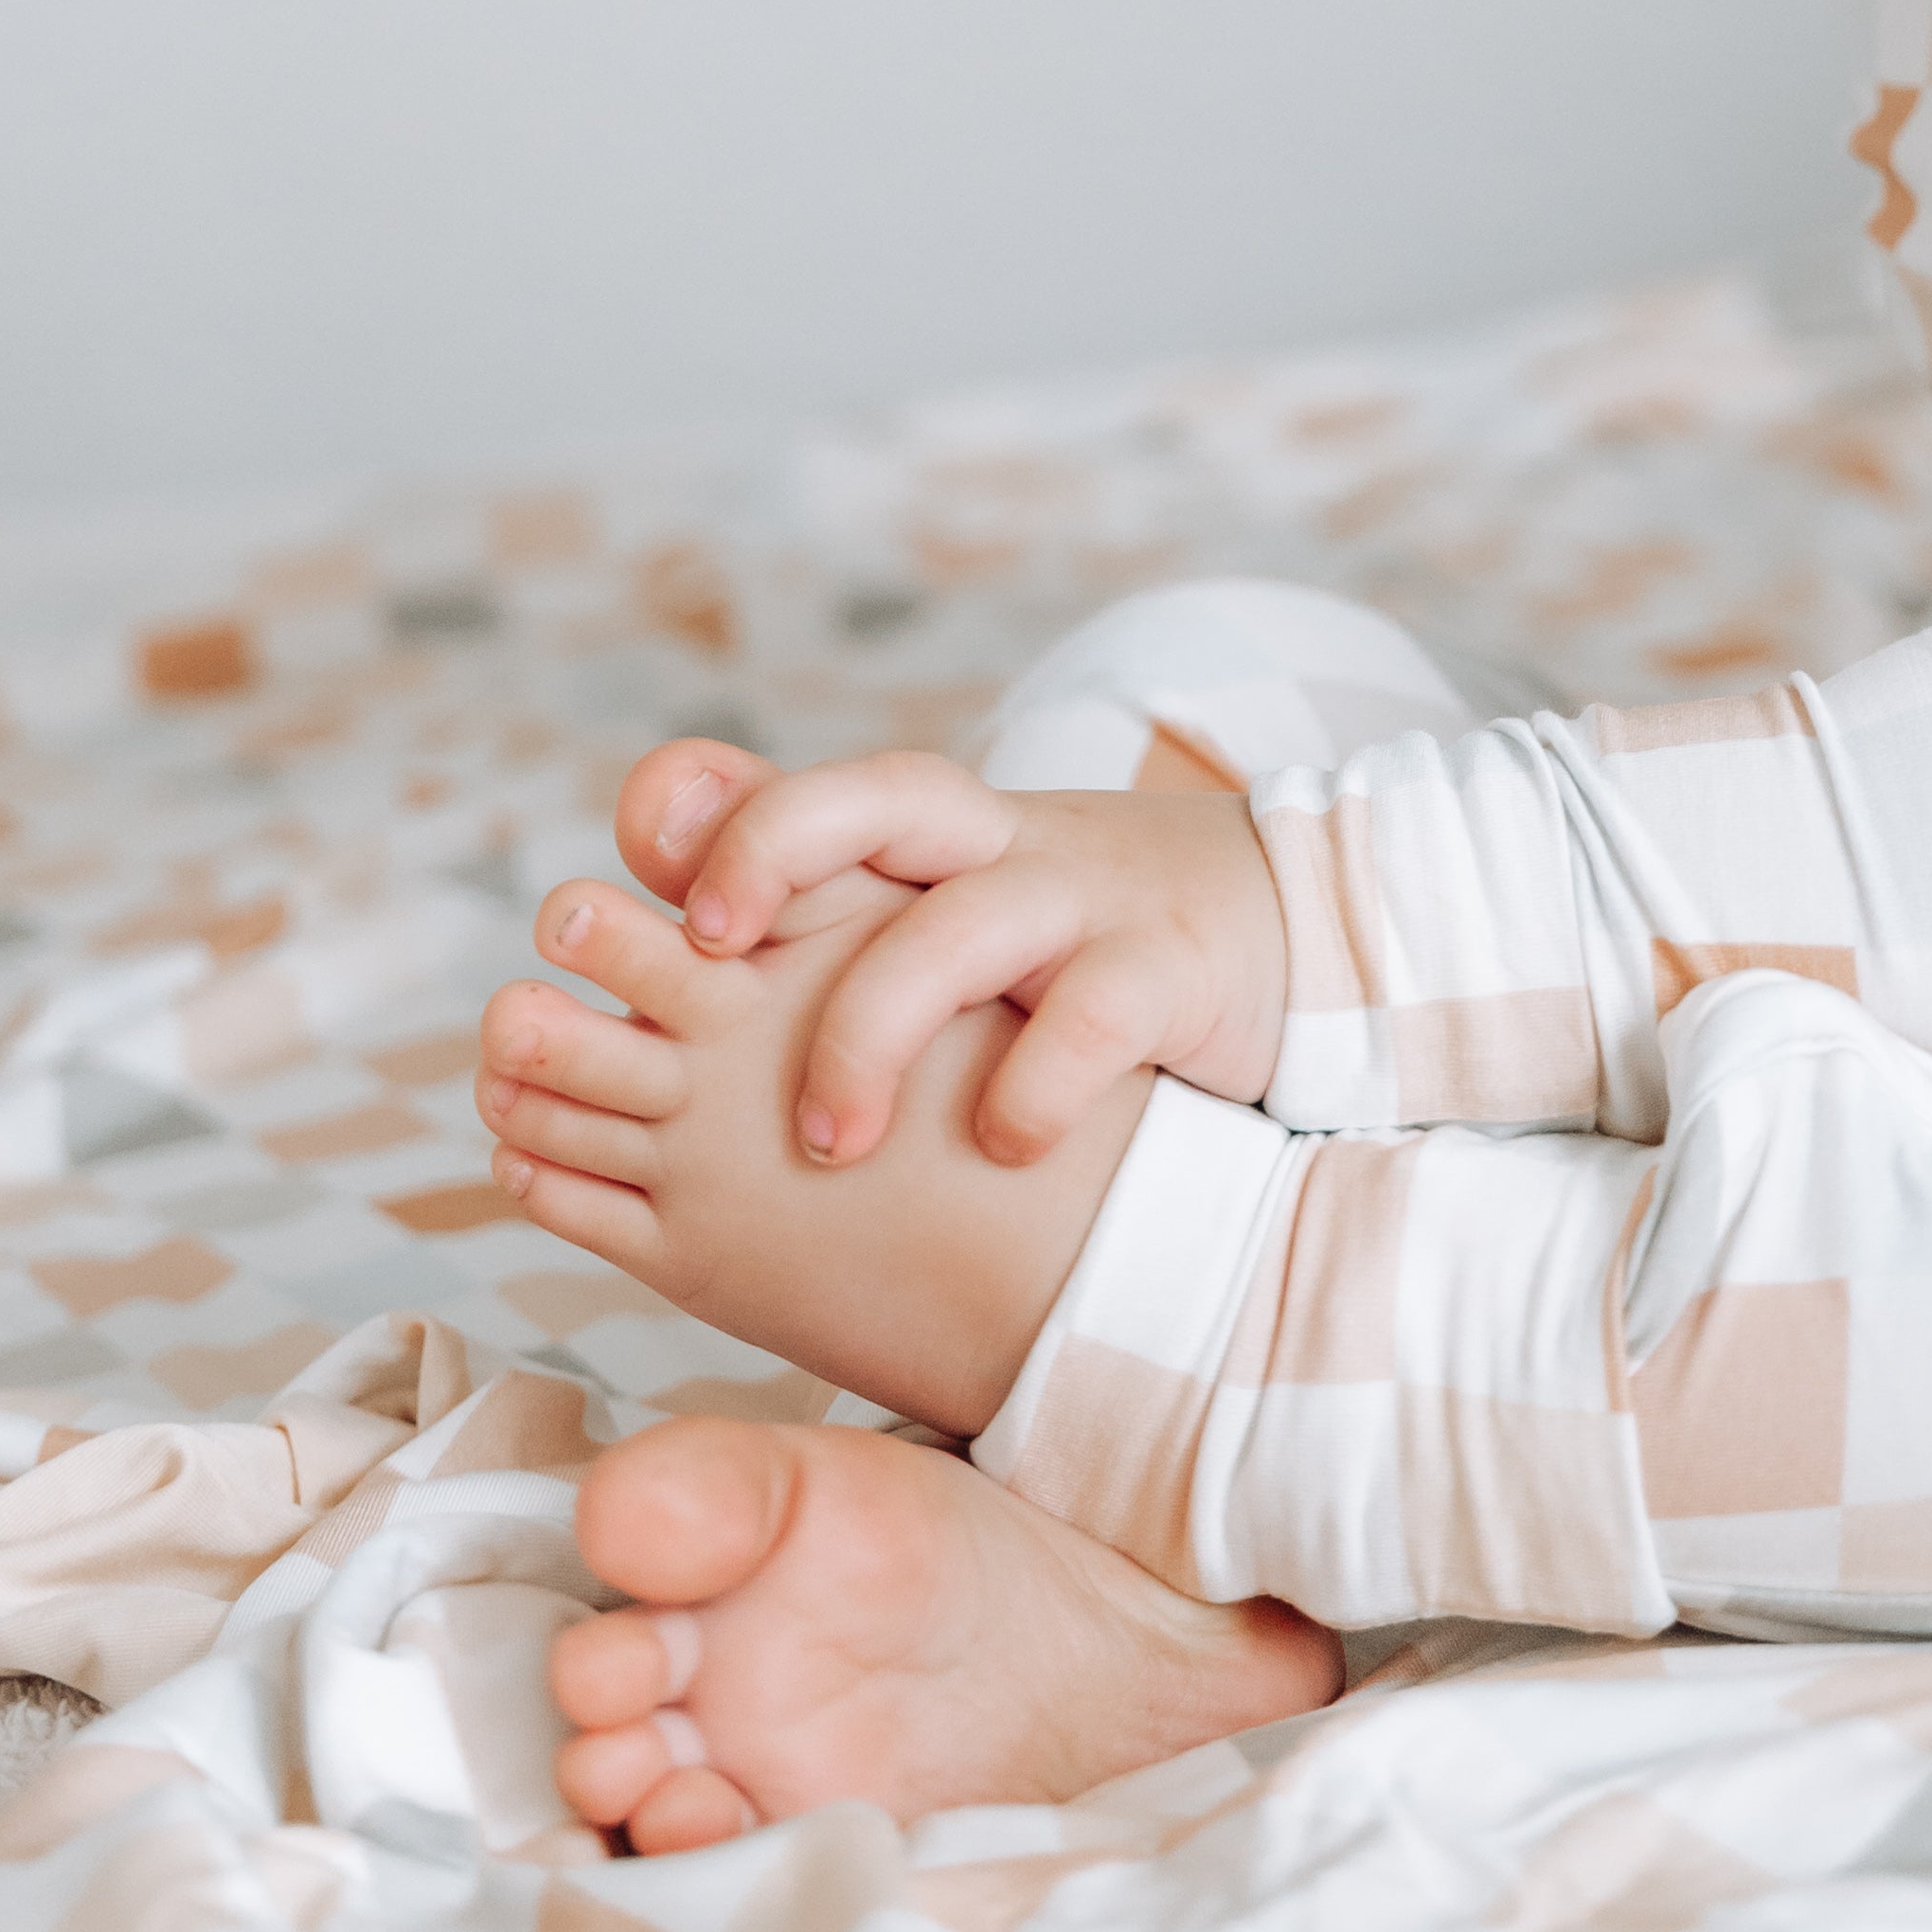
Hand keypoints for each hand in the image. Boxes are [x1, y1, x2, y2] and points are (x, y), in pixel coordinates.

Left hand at [612, 733, 1285, 1167]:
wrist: (1286, 922)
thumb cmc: (1078, 929)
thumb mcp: (952, 895)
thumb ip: (813, 873)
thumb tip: (646, 840)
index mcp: (944, 835)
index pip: (826, 786)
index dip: (736, 828)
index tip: (672, 922)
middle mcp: (1005, 844)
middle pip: (884, 797)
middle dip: (776, 859)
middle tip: (703, 962)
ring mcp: (1090, 899)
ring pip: (968, 920)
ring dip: (878, 1027)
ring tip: (827, 1139)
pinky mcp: (1173, 970)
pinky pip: (1098, 1010)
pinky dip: (1037, 1081)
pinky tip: (999, 1145)